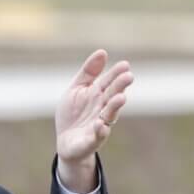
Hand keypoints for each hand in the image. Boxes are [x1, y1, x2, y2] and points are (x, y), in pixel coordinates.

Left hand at [55, 49, 131, 191]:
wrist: (65, 142)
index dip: (116, 74)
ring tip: (121, 98)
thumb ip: (89, 72)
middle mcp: (102, 109)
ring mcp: (99, 124)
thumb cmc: (73, 114)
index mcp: (98, 95)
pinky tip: (101, 124)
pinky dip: (100, 131)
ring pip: (109, 115)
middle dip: (120, 87)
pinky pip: (97, 136)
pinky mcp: (91, 140)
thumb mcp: (76, 89)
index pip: (109, 82)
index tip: (125, 65)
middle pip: (112, 96)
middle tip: (128, 77)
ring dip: (115, 107)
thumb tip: (103, 52)